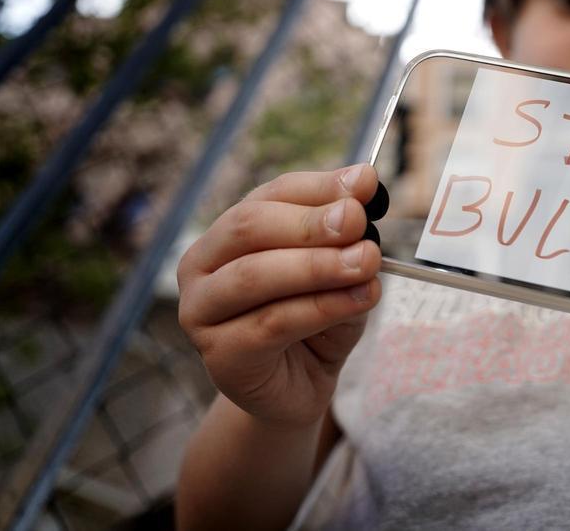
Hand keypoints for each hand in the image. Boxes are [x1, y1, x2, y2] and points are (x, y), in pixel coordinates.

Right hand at [177, 165, 382, 428]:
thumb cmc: (316, 319)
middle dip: (310, 222)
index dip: (318, 186)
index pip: (270, 195)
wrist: (301, 387)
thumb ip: (345, 233)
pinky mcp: (220, 356)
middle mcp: (201, 266)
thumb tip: (364, 185)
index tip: (365, 183)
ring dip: (318, 265)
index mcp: (228, 233)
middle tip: (357, 221)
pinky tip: (362, 297)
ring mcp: (202, 312)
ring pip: (256, 275)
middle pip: (249, 227)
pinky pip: (273, 323)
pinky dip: (323, 307)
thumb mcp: (339, 269)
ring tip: (367, 261)